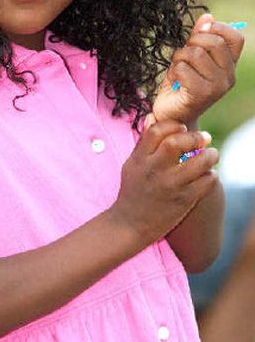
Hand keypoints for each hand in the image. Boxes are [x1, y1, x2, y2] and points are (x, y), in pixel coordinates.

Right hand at [113, 121, 217, 246]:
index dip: (173, 125)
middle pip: (177, 143)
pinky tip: (208, 175)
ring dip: (210, 155)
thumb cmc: (132, 191)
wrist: (130, 224)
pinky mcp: (183, 200)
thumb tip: (152, 117)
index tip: (183, 128)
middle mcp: (154, 170)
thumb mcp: (131, 164)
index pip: (156, 131)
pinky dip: (211, 175)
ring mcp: (170, 186)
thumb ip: (144, 142)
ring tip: (212, 155)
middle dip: (195, 137)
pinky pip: (206, 182)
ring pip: (198, 162)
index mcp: (140, 159)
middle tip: (205, 138)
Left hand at [152, 13, 244, 124]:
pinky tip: (174, 82)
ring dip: (179, 58)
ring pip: (195, 54)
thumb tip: (207, 16)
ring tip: (177, 70)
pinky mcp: (201, 94)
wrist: (172, 117)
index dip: (218, 28)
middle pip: (214, 42)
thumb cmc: (180, 86)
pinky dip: (173, 71)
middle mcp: (228, 77)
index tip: (200, 32)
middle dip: (192, 43)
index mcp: (229, 66)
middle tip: (183, 56)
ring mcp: (217, 87)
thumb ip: (198, 39)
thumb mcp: (189, 58)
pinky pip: (183, 68)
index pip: (236, 37)